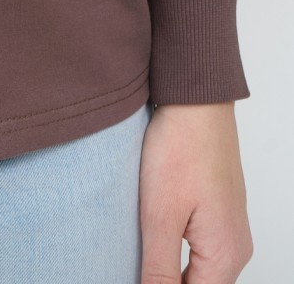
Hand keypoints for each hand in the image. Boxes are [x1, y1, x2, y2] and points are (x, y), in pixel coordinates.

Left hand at [139, 102, 253, 282]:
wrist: (196, 99)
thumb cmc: (181, 148)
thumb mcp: (159, 215)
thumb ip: (159, 269)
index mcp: (225, 256)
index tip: (133, 274)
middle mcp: (234, 248)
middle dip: (163, 283)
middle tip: (130, 266)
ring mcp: (228, 228)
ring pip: (197, 271)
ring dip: (168, 271)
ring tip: (135, 258)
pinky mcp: (216, 211)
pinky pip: (197, 248)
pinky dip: (174, 251)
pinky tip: (148, 241)